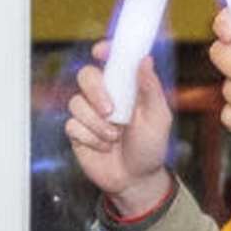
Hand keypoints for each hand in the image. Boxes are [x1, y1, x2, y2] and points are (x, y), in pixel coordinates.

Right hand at [60, 60, 174, 216]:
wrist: (135, 179)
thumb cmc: (150, 147)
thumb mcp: (158, 117)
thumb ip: (150, 88)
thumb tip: (145, 59)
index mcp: (127, 87)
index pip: (112, 61)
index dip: (105, 51)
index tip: (101, 51)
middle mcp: (106, 96)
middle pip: (86, 76)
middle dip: (96, 92)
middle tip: (110, 110)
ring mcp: (89, 113)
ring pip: (77, 103)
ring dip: (97, 124)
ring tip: (114, 137)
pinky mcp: (77, 131)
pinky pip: (73, 125)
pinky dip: (90, 137)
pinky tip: (103, 146)